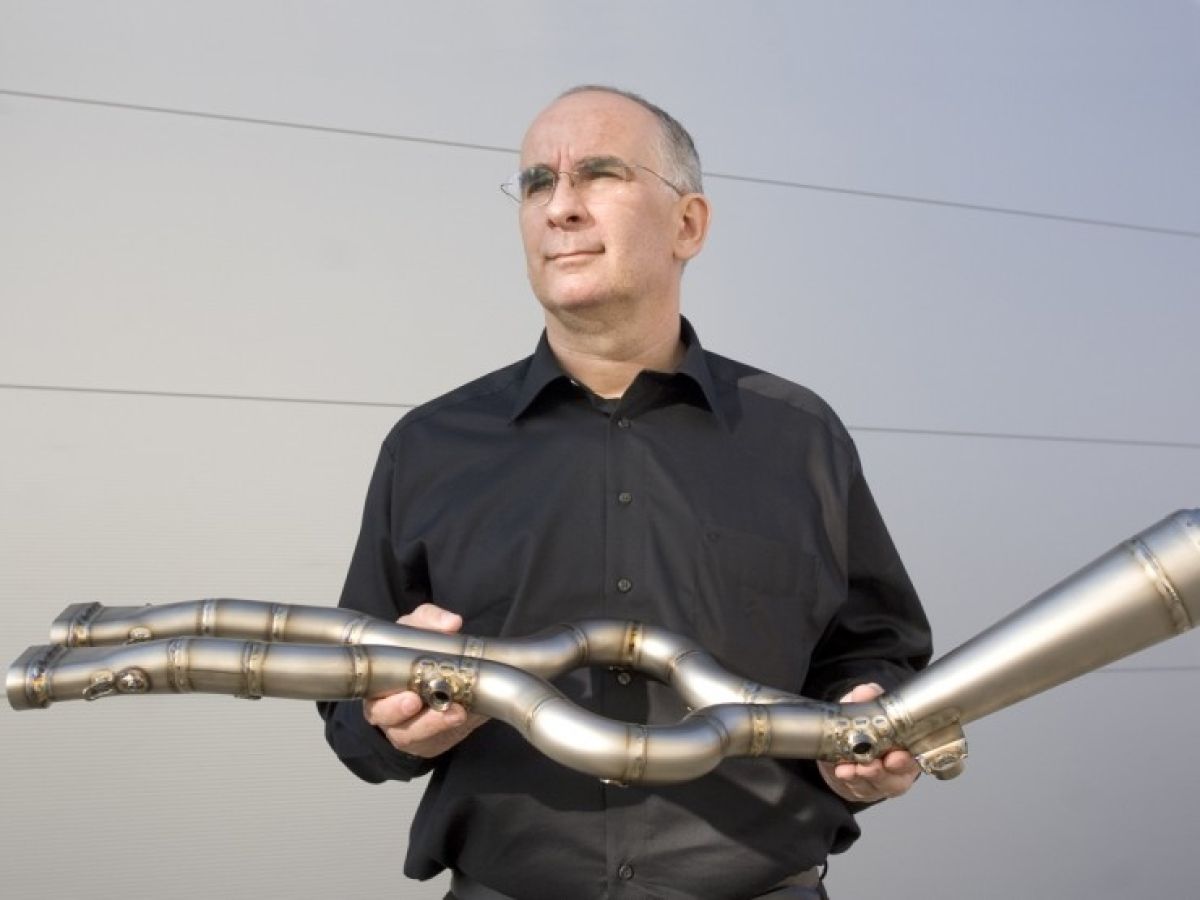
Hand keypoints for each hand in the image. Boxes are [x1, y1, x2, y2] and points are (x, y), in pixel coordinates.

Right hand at [363, 603, 487, 757]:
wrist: (442, 680)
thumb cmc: (419, 652)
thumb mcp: (420, 628)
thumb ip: (431, 620)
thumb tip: (451, 622)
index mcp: (376, 676)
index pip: (370, 684)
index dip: (383, 689)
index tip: (407, 692)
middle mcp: (383, 705)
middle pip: (382, 714)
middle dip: (398, 710)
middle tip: (416, 701)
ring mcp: (401, 725)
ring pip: (407, 732)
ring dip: (431, 723)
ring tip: (455, 713)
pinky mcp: (422, 739)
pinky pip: (429, 740)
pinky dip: (445, 730)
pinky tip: (462, 718)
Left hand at [817, 682, 920, 802]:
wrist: (847, 739)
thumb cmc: (866, 724)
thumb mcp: (868, 707)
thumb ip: (869, 698)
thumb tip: (866, 691)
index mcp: (907, 751)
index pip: (913, 761)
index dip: (906, 761)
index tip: (896, 757)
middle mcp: (895, 771)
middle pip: (893, 779)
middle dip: (881, 773)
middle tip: (870, 765)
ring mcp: (877, 783)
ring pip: (872, 786)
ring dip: (860, 777)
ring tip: (849, 769)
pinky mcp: (858, 788)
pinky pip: (853, 788)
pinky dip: (847, 780)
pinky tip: (840, 772)